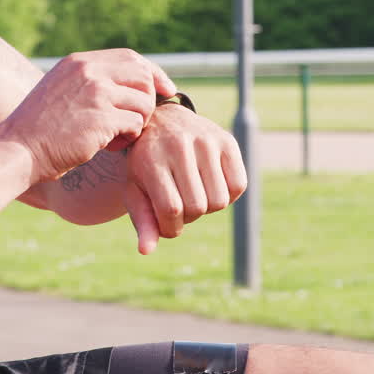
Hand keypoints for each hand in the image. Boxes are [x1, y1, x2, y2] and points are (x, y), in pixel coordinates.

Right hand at [0, 49, 175, 182]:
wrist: (20, 149)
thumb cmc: (41, 128)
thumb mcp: (62, 89)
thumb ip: (89, 80)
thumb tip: (128, 82)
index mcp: (80, 62)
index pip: (131, 57)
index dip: (153, 73)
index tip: (165, 89)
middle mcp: (89, 71)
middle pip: (144, 76)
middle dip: (149, 100)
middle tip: (135, 120)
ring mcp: (96, 93)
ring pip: (144, 103)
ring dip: (137, 123)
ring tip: (116, 136)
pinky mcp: (102, 118)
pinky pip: (136, 124)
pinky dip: (129, 138)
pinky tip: (109, 146)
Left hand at [122, 104, 246, 253]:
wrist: (162, 122)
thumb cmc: (146, 163)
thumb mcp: (135, 189)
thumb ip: (142, 220)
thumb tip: (146, 251)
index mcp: (152, 160)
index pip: (171, 210)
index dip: (171, 228)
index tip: (166, 224)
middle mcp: (179, 146)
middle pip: (197, 207)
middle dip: (189, 218)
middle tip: (180, 206)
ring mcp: (205, 140)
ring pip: (219, 200)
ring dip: (208, 208)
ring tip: (194, 194)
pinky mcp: (227, 140)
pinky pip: (238, 186)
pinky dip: (227, 196)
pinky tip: (210, 186)